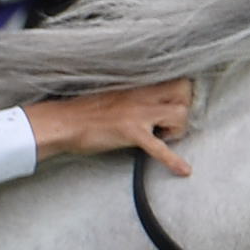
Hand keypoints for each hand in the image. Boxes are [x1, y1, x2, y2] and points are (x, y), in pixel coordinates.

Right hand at [22, 77, 196, 175]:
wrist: (64, 122)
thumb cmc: (84, 112)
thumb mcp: (114, 96)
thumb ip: (134, 96)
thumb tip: (149, 105)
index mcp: (137, 86)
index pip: (175, 79)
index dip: (182, 94)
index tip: (175, 106)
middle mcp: (141, 95)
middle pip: (184, 90)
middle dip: (185, 107)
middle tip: (171, 122)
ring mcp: (137, 113)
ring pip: (180, 114)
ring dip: (178, 129)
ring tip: (163, 137)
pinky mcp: (131, 133)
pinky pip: (160, 148)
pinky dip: (174, 161)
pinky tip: (184, 170)